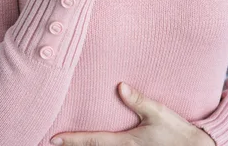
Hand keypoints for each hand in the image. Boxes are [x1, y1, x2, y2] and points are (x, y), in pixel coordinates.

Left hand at [50, 82, 215, 145]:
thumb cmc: (176, 132)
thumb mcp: (158, 113)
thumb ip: (138, 100)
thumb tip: (120, 86)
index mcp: (125, 142)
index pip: (92, 140)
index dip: (71, 140)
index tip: (52, 139)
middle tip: (51, 141)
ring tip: (66, 143)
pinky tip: (92, 143)